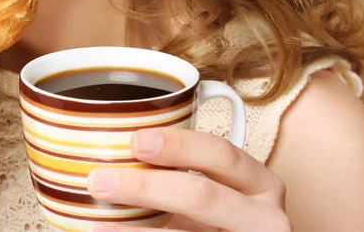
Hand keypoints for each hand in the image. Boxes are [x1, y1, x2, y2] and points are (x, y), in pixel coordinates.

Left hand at [87, 128, 289, 231]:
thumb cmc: (223, 219)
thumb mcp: (219, 191)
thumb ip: (185, 171)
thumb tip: (118, 149)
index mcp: (260, 183)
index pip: (221, 154)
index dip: (178, 145)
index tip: (135, 141)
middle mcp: (263, 216)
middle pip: (202, 196)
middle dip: (146, 186)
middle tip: (101, 180)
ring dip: (136, 229)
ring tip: (100, 219)